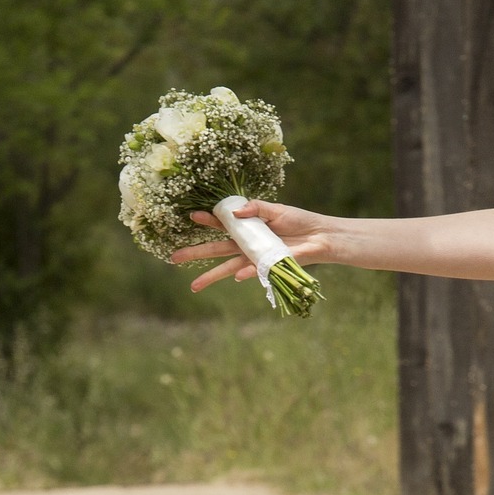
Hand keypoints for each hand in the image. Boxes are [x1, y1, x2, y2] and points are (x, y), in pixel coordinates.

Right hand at [170, 200, 330, 291]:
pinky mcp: (267, 267)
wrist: (319, 237)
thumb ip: (256, 208)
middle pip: (215, 250)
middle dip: (194, 254)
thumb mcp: (276, 209)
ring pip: (226, 268)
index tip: (192, 216)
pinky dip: (246, 274)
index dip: (207, 220)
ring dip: (210, 277)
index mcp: (246, 228)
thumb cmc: (298, 222)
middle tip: (174, 258)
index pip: (221, 224)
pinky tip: (238, 277)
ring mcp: (254, 258)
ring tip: (193, 287)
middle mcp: (246, 245)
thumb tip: (235, 212)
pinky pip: (252, 271)